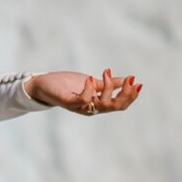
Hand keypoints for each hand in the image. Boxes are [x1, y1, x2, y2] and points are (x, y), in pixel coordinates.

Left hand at [28, 69, 142, 115]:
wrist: (43, 85)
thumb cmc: (66, 85)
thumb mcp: (92, 82)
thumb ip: (108, 83)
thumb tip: (129, 79)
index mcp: (98, 104)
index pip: (120, 104)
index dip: (131, 96)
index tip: (139, 83)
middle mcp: (91, 108)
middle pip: (114, 107)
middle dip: (126, 94)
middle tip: (130, 80)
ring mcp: (80, 106)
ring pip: (101, 104)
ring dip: (108, 88)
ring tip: (105, 73)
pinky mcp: (67, 102)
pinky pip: (82, 100)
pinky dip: (88, 90)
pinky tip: (90, 78)